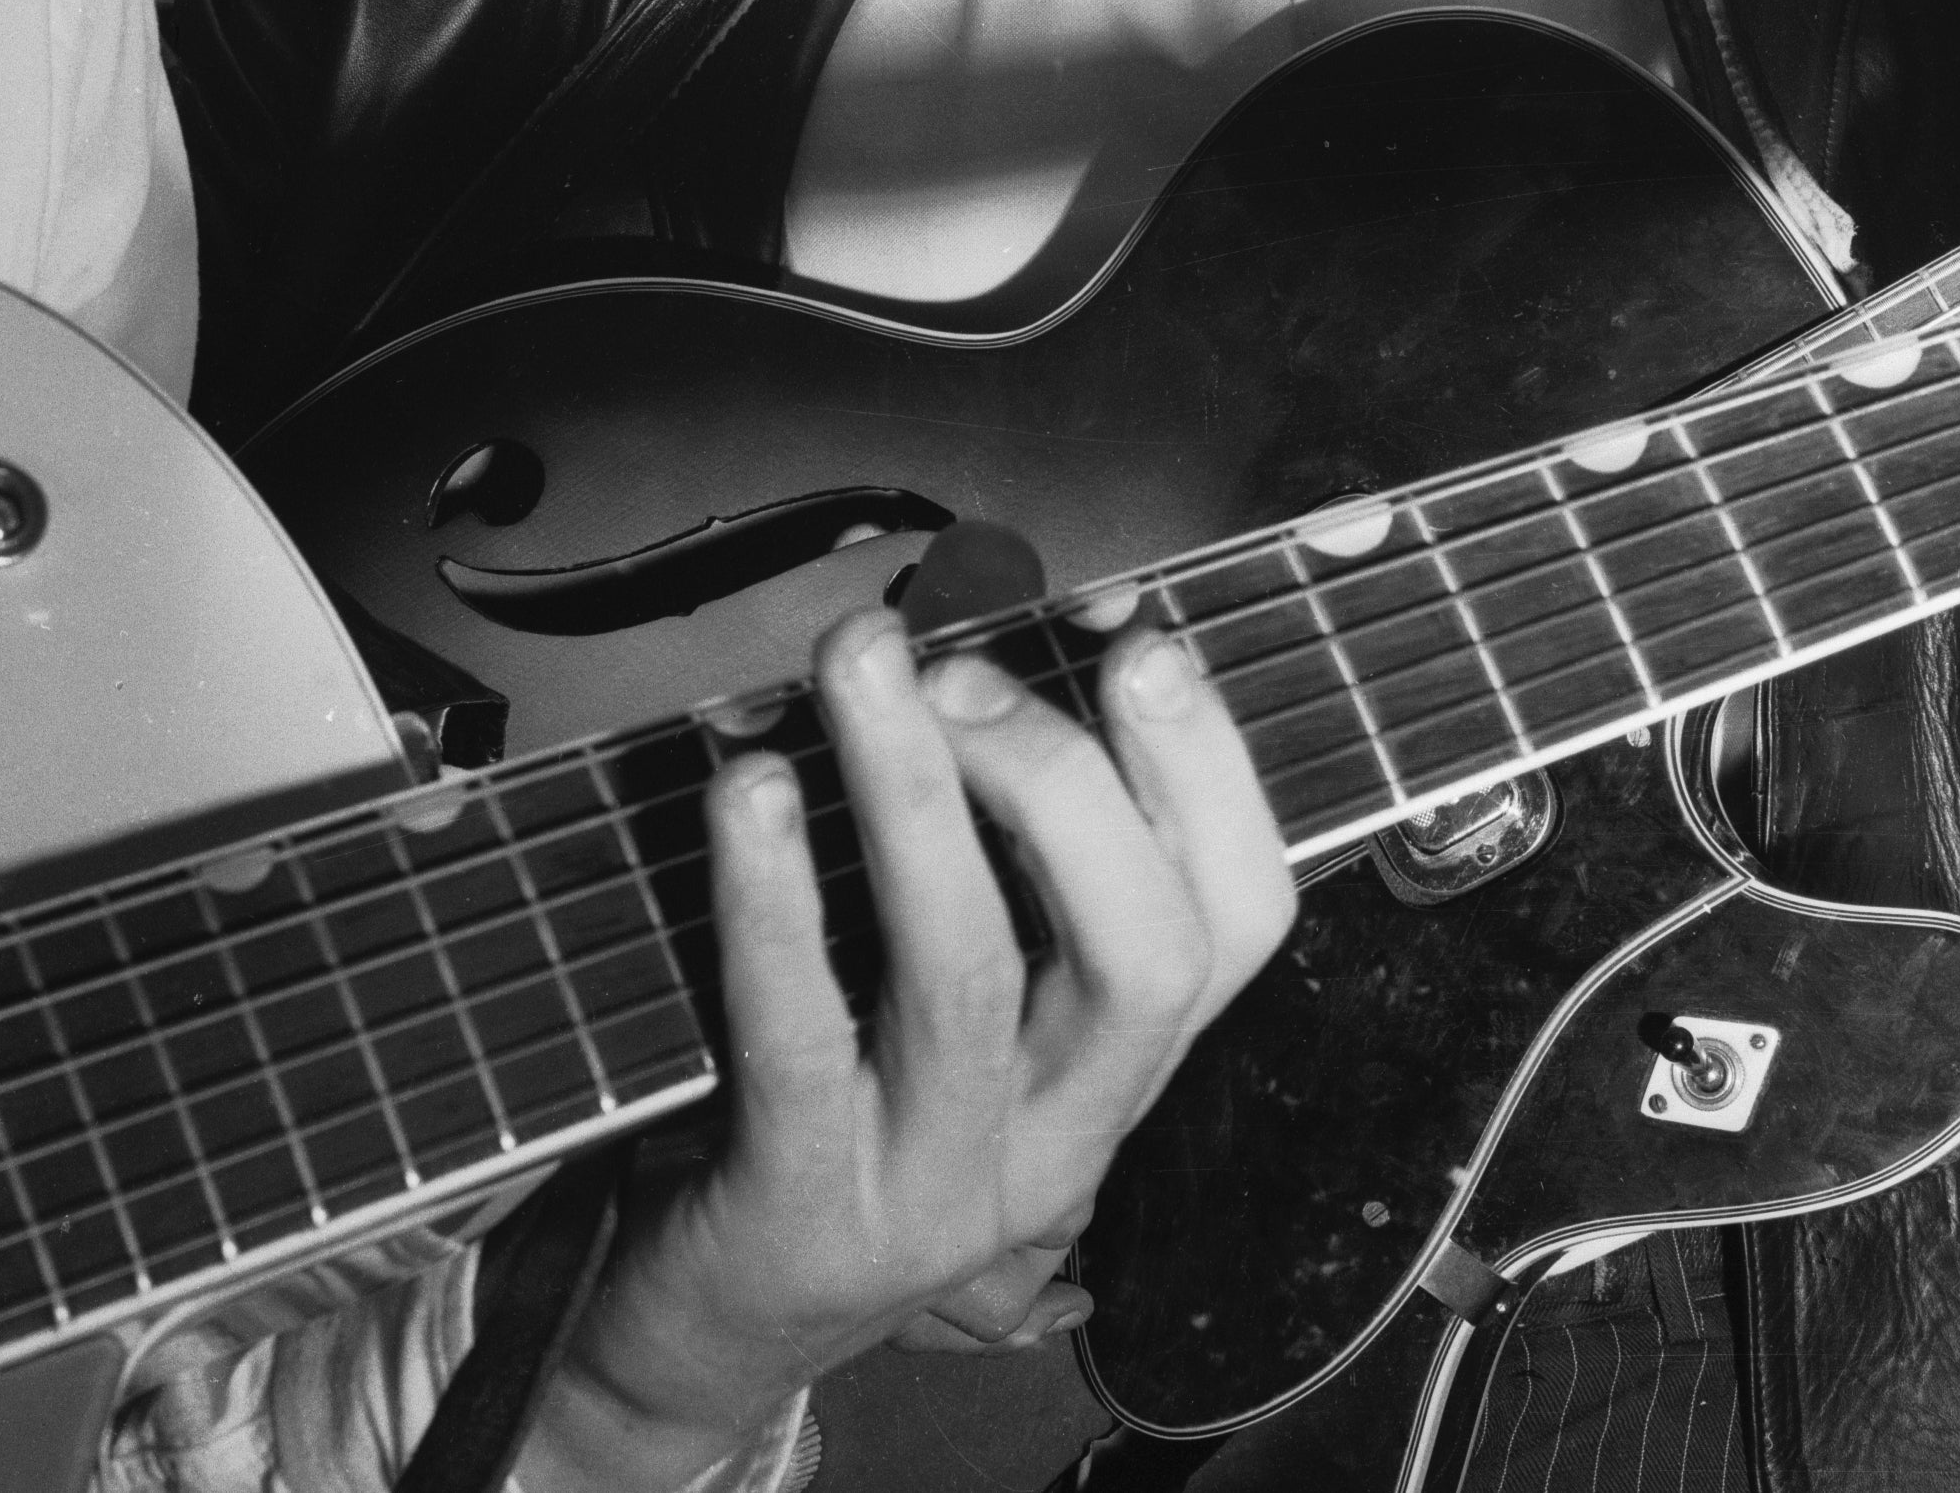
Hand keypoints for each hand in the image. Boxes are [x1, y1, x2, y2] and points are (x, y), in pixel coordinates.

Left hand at [513, 606, 1292, 1487]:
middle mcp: (1062, 1131)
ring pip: (972, 974)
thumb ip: (991, 837)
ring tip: (862, 664)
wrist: (714, 1322)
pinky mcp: (805, 1208)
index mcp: (1121, 1061)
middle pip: (1144, 952)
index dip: (1213, 765)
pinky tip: (749, 787)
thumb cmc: (843, 1091)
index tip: (1137, 636)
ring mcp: (940, 1186)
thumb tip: (967, 637)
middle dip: (1065, 775)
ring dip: (915, 789)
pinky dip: (773, 896)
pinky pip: (799, 1037)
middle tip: (962, 666)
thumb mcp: (957, 982)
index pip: (1245, 917)